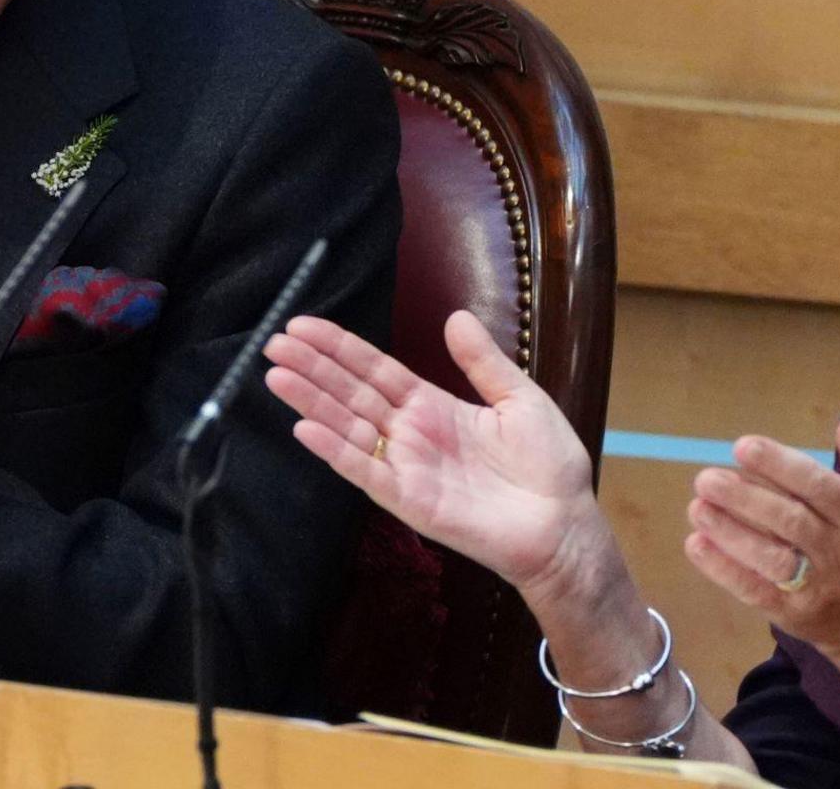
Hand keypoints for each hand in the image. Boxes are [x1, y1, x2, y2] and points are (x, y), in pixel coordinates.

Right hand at [264, 311, 616, 605]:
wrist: (565, 524)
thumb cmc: (549, 465)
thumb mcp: (520, 398)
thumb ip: (482, 361)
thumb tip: (455, 316)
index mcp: (433, 406)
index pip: (375, 370)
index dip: (340, 348)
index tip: (304, 325)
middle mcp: (411, 433)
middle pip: (351, 393)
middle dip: (313, 368)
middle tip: (273, 342)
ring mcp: (406, 466)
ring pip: (348, 427)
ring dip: (311, 403)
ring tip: (275, 375)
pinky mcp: (409, 500)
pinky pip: (364, 472)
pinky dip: (335, 451)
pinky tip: (305, 429)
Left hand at [686, 407, 839, 676]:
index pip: (819, 487)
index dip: (779, 466)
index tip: (742, 447)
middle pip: (789, 521)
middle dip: (744, 498)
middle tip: (706, 478)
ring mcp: (817, 586)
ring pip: (770, 558)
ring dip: (729, 532)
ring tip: (697, 507)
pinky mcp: (794, 614)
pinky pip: (756, 591)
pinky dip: (724, 569)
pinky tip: (696, 544)